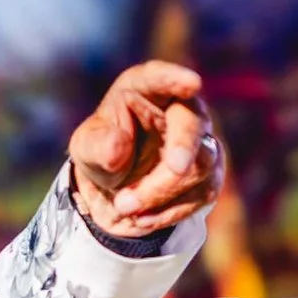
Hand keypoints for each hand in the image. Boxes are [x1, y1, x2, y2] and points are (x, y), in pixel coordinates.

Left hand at [68, 60, 224, 237]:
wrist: (116, 186)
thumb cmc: (102, 151)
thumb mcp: (87, 148)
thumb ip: (97, 145)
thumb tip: (117, 146)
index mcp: (144, 89)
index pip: (159, 78)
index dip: (174, 79)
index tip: (191, 84)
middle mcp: (180, 108)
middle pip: (192, 126)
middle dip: (180, 153)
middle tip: (173, 170)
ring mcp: (200, 140)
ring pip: (200, 166)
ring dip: (161, 193)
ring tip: (124, 207)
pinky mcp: (210, 172)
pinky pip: (202, 192)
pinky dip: (170, 211)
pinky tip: (142, 219)